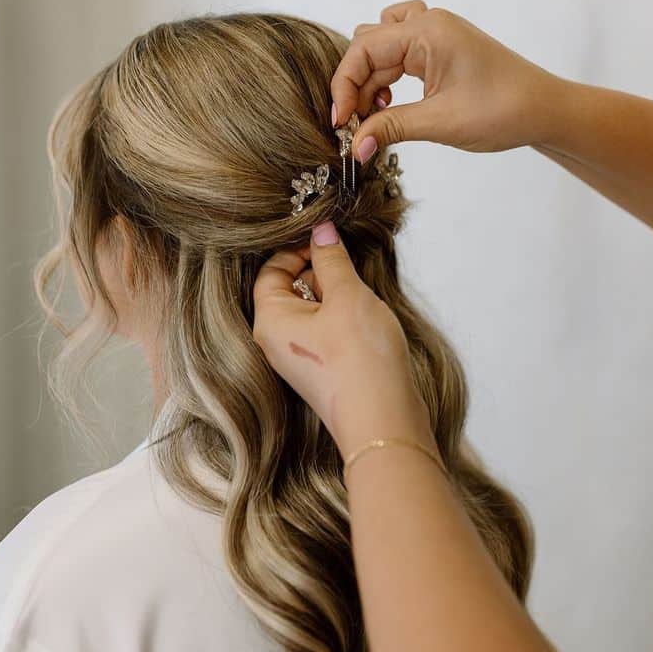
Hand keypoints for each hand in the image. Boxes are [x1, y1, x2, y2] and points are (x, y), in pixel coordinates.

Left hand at [252, 220, 434, 460]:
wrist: (383, 421)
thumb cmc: (360, 360)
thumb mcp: (347, 296)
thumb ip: (332, 259)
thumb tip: (322, 230)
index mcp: (269, 321)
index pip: (270, 270)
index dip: (299, 249)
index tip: (329, 241)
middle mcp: (276, 342)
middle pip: (290, 289)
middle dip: (322, 273)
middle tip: (350, 269)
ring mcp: (299, 360)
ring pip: (312, 311)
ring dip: (337, 297)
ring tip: (363, 300)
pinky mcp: (321, 372)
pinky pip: (325, 333)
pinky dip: (344, 320)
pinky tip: (368, 322)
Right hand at [331, 0, 561, 159]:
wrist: (545, 111)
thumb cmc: (504, 110)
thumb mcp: (440, 123)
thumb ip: (391, 128)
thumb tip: (355, 146)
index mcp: (427, 31)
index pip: (363, 49)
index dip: (344, 86)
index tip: (340, 123)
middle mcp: (428, 24)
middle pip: (368, 46)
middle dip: (354, 85)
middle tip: (354, 125)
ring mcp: (435, 35)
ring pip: (380, 50)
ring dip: (370, 82)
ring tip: (376, 115)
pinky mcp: (440, 51)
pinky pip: (398, 56)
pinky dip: (386, 80)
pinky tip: (391, 105)